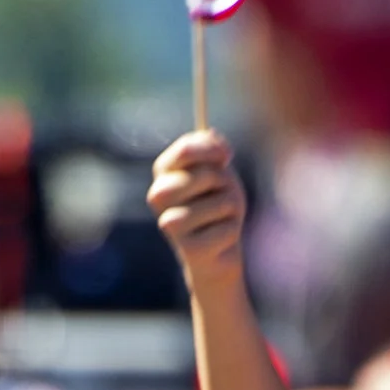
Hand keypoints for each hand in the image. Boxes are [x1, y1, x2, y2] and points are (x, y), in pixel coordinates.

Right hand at [147, 129, 247, 286]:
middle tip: (224, 192)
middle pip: (203, 176)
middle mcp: (157, 196)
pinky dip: (232, 231)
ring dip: (231, 208)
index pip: (185, 150)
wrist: (216, 254)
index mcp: (162, 173)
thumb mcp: (219, 175)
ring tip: (222, 217)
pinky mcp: (187, 249)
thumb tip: (211, 135)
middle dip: (224, 182)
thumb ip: (214, 154)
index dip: (210, 149)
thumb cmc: (217, 207)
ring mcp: (169, 224)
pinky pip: (226, 228)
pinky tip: (221, 238)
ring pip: (220, 203)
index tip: (227, 154)